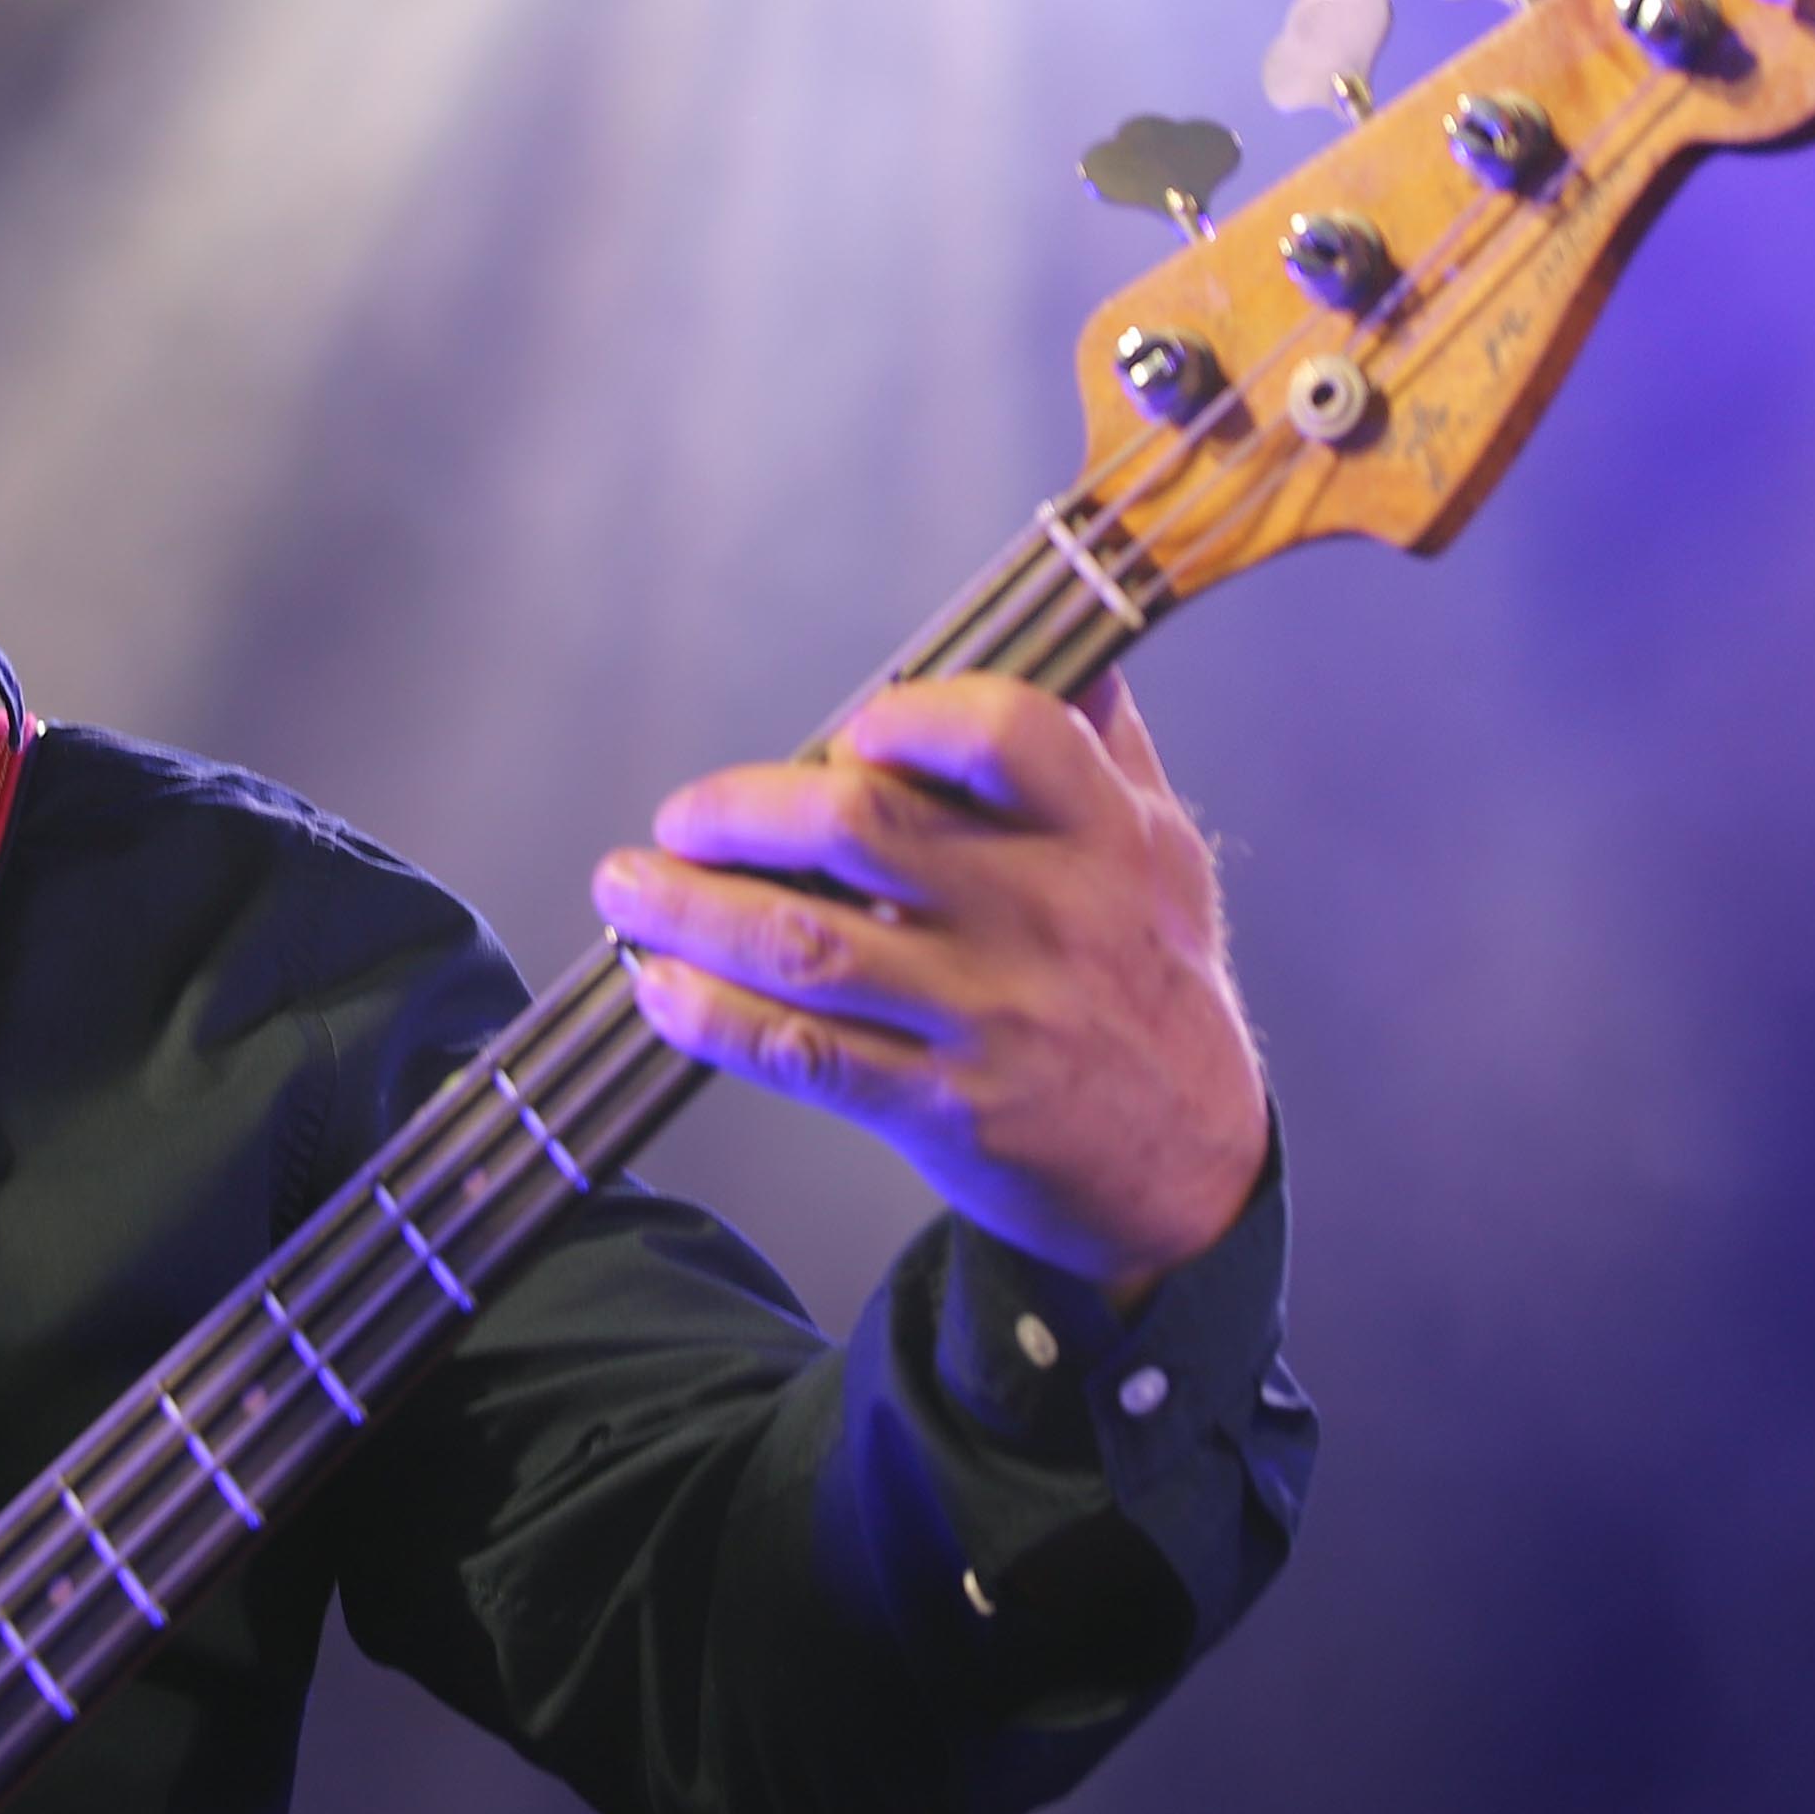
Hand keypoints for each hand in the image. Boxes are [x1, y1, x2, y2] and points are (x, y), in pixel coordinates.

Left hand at [592, 670, 1265, 1301]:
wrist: (1189, 1172)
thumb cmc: (1156, 985)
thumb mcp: (1163, 852)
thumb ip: (1101, 748)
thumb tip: (1063, 641)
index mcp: (1099, 834)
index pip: (1003, 734)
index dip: (910, 719)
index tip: (848, 733)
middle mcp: (1042, 915)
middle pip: (861, 828)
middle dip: (740, 811)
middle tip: (683, 818)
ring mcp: (986, 1015)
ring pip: (804, 943)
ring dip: (690, 909)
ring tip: (626, 889)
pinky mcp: (941, 1106)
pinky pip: (802, 1052)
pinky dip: (715, 1014)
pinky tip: (661, 988)